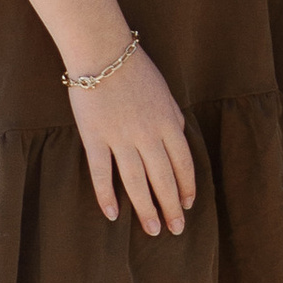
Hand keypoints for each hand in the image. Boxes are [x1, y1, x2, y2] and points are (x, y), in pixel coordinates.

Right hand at [70, 45, 197, 234]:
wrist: (102, 52)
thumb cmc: (136, 70)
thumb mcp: (166, 94)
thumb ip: (174, 120)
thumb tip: (180, 142)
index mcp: (169, 123)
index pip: (183, 163)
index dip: (187, 187)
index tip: (187, 205)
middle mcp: (148, 135)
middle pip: (164, 178)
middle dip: (172, 206)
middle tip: (176, 229)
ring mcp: (121, 138)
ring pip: (137, 182)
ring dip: (146, 208)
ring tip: (152, 230)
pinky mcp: (95, 138)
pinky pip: (102, 173)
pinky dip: (107, 195)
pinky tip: (113, 214)